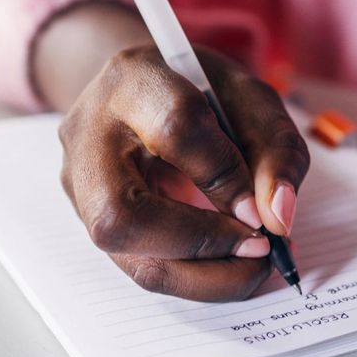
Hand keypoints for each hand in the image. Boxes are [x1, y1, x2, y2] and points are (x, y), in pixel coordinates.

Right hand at [58, 44, 308, 301]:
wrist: (145, 94)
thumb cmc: (201, 93)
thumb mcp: (252, 101)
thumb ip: (275, 150)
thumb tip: (278, 217)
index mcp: (134, 79)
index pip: (174, 129)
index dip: (225, 177)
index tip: (265, 208)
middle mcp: (89, 136)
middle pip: (122, 215)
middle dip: (202, 245)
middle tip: (261, 249)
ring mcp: (79, 185)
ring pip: (128, 257)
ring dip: (204, 276)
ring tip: (254, 266)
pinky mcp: (90, 222)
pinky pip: (140, 267)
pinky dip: (195, 276)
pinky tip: (230, 266)